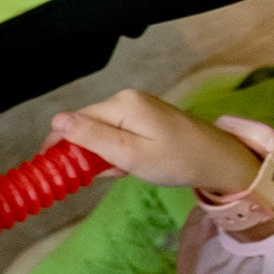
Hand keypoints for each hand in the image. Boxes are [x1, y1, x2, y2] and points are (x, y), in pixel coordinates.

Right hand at [52, 88, 268, 204]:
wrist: (218, 161)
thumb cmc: (177, 161)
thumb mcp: (130, 155)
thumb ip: (92, 137)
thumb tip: (57, 121)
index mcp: (122, 104)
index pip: (76, 120)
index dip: (62, 145)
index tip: (54, 169)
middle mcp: (127, 99)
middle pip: (88, 125)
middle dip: (89, 153)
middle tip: (108, 174)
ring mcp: (137, 107)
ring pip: (102, 133)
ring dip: (105, 156)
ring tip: (125, 171)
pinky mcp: (145, 117)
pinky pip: (118, 134)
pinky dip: (119, 153)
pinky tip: (133, 164)